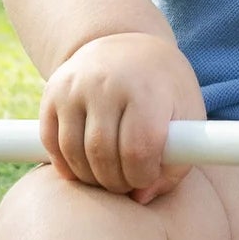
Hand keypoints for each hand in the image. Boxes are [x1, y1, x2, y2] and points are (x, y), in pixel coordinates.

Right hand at [39, 32, 206, 203]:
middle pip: (103, 155)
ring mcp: (75, 86)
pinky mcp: (53, 92)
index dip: (142, 176)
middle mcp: (107, 83)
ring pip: (74, 152)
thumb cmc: (164, 87)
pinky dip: (65, 164)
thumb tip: (142, 197)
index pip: (138, 150)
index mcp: (146, 88)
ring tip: (109, 176)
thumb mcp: (187, 114)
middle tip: (127, 183)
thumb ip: (177, 161)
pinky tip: (84, 167)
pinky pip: (51, 142)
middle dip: (116, 182)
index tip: (147, 177)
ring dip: (91, 178)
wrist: (125, 42)